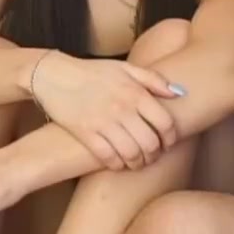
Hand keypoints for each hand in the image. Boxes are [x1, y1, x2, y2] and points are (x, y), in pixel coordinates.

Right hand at [26, 50, 183, 169]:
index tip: (167, 143)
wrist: (54, 75)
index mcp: (135, 93)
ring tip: (137, 163)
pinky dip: (117, 165)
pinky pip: (108, 158)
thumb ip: (154, 79)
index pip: (166, 123)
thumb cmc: (92, 72)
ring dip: (138, 163)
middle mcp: (123, 109)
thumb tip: (179, 93)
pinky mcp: (86, 134)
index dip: (171, 138)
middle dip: (155, 155)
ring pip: (132, 154)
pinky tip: (119, 163)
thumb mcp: (125, 68)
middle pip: (151, 143)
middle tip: (152, 156)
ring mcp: (104, 122)